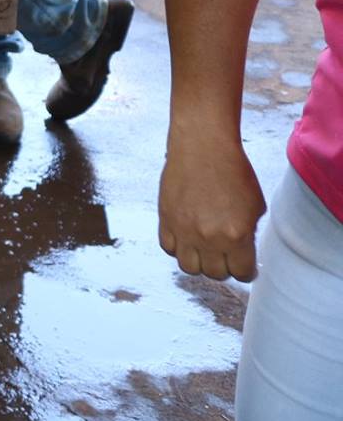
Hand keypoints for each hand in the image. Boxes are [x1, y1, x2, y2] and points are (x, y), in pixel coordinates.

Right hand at [158, 137, 263, 280]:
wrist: (203, 147)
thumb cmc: (233, 171)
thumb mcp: (256, 206)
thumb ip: (248, 234)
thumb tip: (244, 250)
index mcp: (236, 235)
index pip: (242, 273)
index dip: (247, 271)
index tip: (246, 266)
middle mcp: (208, 237)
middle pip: (215, 273)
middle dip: (224, 267)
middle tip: (227, 256)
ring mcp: (183, 229)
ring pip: (189, 267)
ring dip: (199, 262)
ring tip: (205, 250)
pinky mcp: (165, 219)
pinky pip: (168, 248)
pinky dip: (178, 248)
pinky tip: (188, 237)